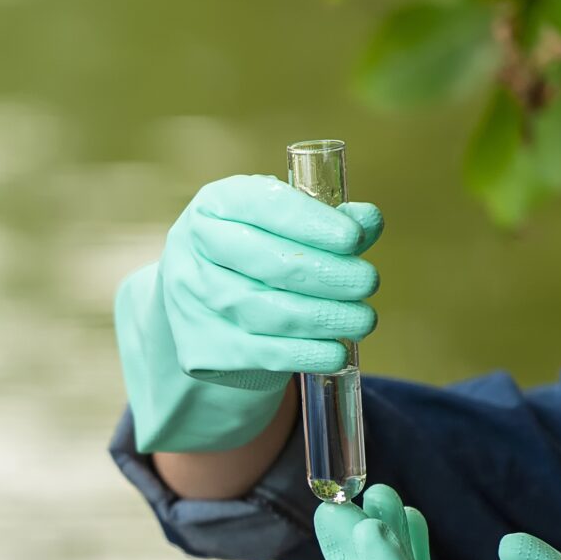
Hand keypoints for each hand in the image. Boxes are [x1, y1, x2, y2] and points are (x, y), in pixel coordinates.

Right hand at [114, 174, 381, 453]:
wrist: (205, 310)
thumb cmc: (257, 258)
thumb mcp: (284, 227)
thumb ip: (328, 221)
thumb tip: (368, 220)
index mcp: (216, 205)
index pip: (263, 206)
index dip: (311, 222)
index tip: (354, 239)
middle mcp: (194, 249)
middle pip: (267, 262)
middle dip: (327, 274)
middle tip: (368, 281)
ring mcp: (192, 301)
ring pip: (267, 312)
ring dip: (323, 317)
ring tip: (362, 319)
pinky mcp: (202, 348)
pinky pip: (262, 353)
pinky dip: (306, 354)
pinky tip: (336, 352)